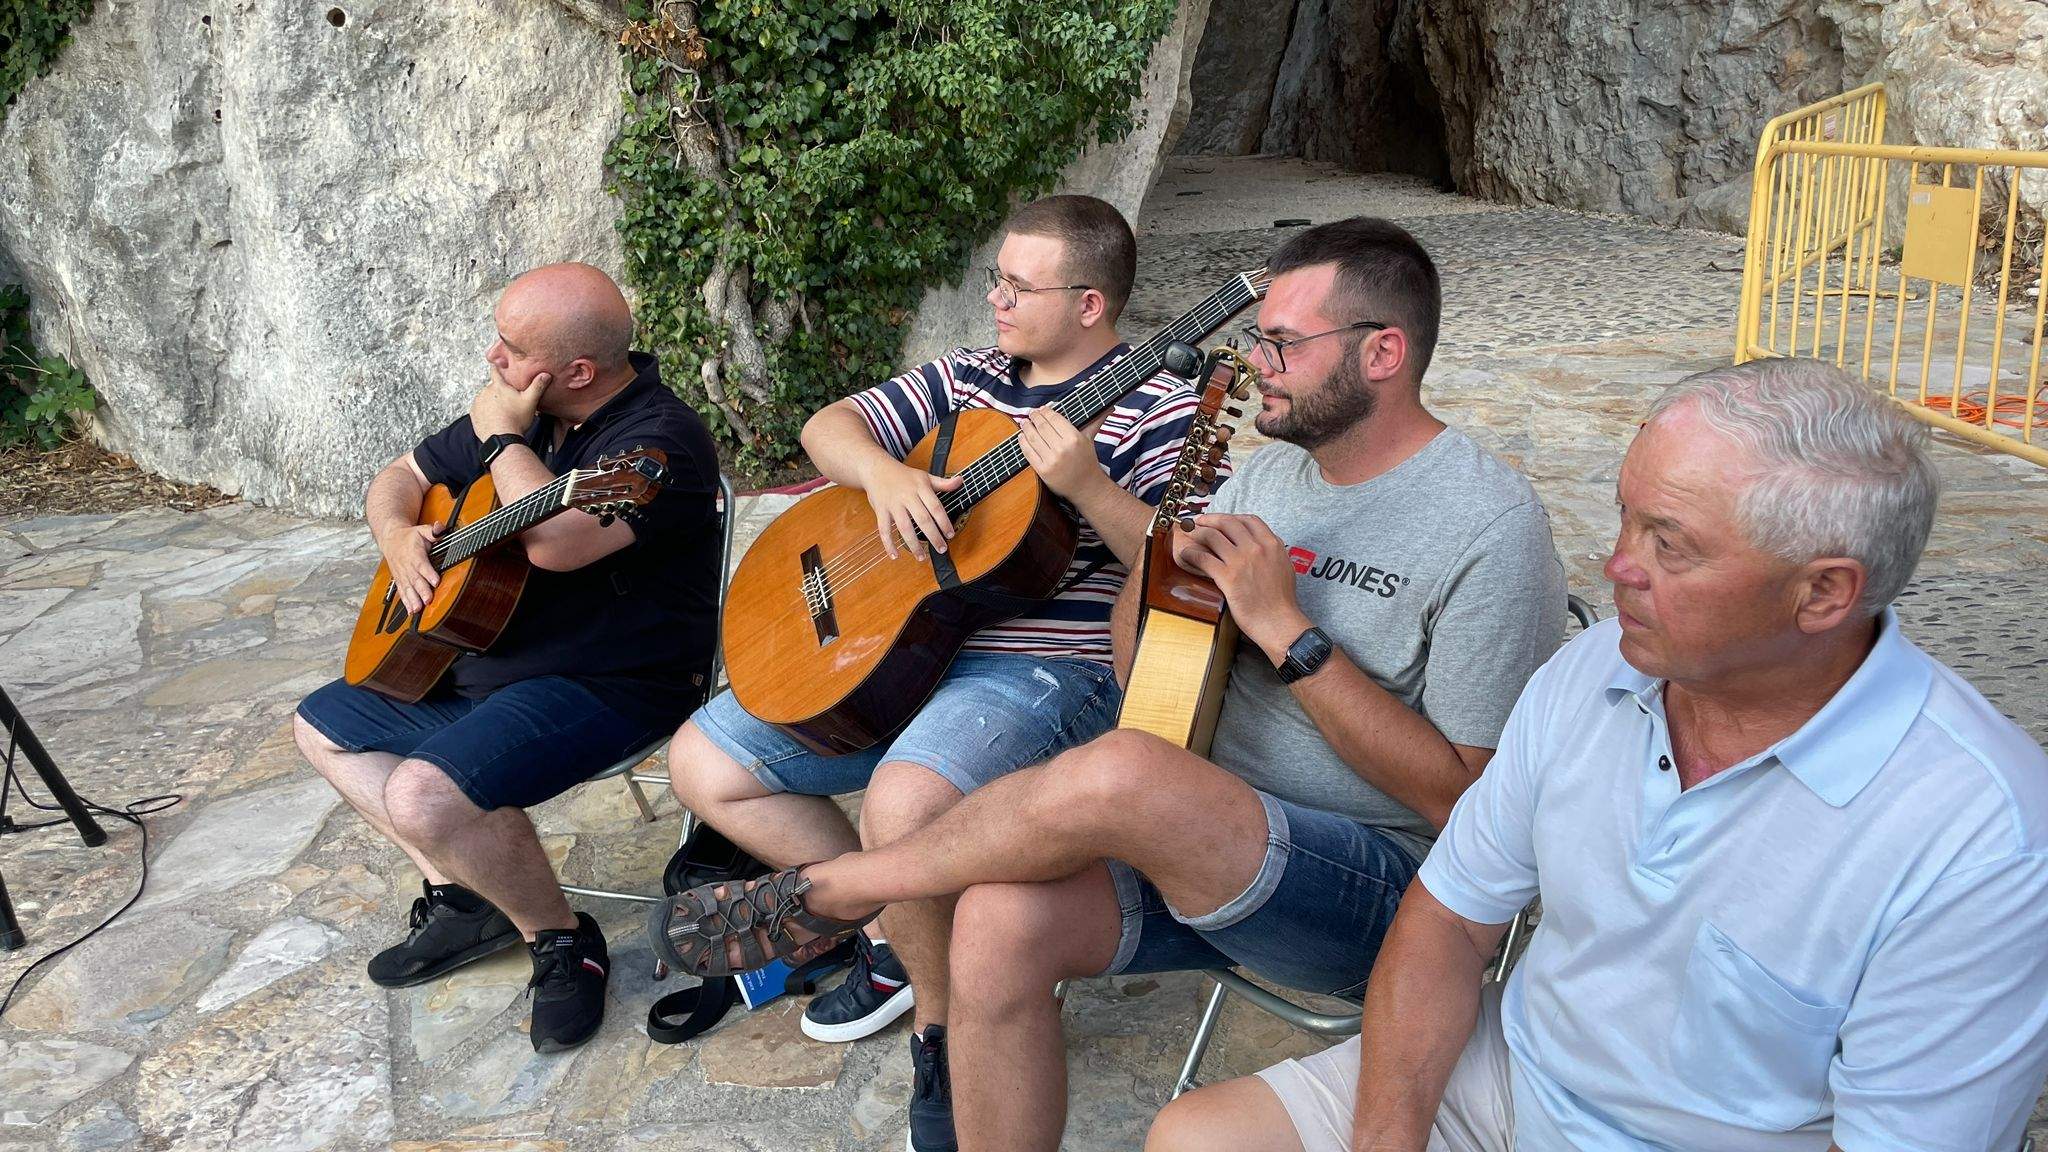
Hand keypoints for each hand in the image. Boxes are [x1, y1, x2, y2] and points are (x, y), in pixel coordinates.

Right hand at [377, 521, 442, 614]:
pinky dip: (406, 602)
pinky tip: (411, 611)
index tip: (435, 582)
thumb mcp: (422, 529)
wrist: (391, 539)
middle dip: (421, 591)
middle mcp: (407, 566)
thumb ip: (433, 531)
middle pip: (415, 579)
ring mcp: (402, 574)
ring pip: (407, 588)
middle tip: (428, 600)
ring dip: (413, 599)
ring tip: (418, 609)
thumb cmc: (409, 536)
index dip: (428, 574)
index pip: (422, 565)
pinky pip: (402, 592)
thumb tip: (441, 528)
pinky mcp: (399, 580)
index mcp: (414, 554)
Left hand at [471, 369, 549, 439]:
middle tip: (509, 402)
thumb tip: (545, 374)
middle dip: (499, 392)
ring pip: (485, 398)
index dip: (497, 366)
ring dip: (492, 403)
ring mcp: (478, 403)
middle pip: (492, 388)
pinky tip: (494, 418)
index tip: (497, 364)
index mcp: (499, 386)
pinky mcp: (473, 414)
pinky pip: (479, 409)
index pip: (495, 370)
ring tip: (502, 413)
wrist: (501, 438)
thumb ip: (537, 386)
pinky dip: (485, 412)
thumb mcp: (530, 401)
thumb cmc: (516, 420)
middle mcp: (485, 391)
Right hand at [863, 460, 964, 560]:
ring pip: (904, 527)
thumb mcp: (924, 476)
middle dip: (933, 536)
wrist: (877, 469)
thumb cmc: (904, 476)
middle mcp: (907, 496)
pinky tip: (895, 556)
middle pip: (922, 519)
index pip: (935, 507)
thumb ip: (943, 483)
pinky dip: (888, 544)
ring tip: (922, 557)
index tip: (950, 534)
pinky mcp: (881, 511)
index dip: (944, 522)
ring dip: (913, 544)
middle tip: (941, 549)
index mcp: (920, 487)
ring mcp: (893, 504)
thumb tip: (960, 481)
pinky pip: (884, 530)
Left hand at [1016, 408, 1107, 501]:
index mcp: (1075, 438)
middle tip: (1031, 413)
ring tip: (1024, 422)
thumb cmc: (1087, 460)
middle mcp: (1063, 449)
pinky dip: (1022, 443)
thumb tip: (1111, 407)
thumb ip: (1097, 421)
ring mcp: (1052, 460)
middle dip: (1034, 417)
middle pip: (1042, 426)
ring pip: (1033, 438)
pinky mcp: (1043, 471)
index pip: (1055, 418)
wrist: (1086, 487)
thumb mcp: (1090, 439)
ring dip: (1026, 427)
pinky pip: (1029, 453)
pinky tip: (1021, 437)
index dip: (1045, 412)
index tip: (1041, 409)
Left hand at [1172, 513, 1312, 663]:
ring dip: (1197, 533)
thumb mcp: (1284, 567)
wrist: (1278, 621)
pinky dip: (1191, 553)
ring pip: (1212, 536)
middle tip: (1199, 522)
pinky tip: (1186, 554)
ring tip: (1189, 536)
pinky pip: (1203, 557)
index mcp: (1272, 544)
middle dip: (1210, 519)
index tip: (1221, 520)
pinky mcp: (1228, 576)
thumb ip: (1271, 552)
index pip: (1249, 520)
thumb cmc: (1281, 601)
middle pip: (1228, 522)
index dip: (1231, 517)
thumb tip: (1259, 546)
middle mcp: (1256, 548)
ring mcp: (1241, 561)